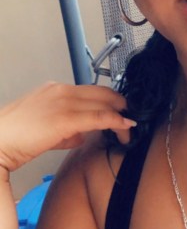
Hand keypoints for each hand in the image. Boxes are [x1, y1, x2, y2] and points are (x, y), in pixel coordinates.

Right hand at [0, 82, 136, 172]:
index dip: (109, 101)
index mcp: (54, 89)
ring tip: (129, 129)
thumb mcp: (43, 128)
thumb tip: (83, 134)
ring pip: (104, 103)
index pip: (91, 91)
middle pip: (102, 92)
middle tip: (130, 119)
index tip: (119, 112)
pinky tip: (125, 127)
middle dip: (120, 105)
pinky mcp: (65, 118)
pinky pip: (99, 116)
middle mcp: (61, 90)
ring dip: (120, 116)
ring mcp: (63, 102)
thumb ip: (66, 130)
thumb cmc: (13, 138)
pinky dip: (115, 121)